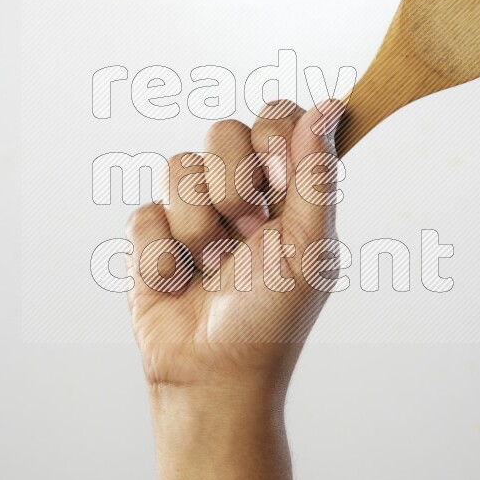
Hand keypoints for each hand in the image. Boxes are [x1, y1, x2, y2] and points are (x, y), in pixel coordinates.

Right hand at [126, 99, 343, 391]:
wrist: (215, 374)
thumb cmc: (272, 319)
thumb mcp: (310, 245)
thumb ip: (317, 172)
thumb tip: (332, 104)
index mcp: (286, 188)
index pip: (277, 117)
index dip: (273, 139)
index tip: (278, 180)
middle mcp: (240, 191)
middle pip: (224, 131)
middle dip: (235, 190)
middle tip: (248, 236)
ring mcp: (193, 210)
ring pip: (180, 167)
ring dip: (199, 229)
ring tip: (212, 268)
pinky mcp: (152, 236)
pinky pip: (146, 212)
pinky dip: (165, 257)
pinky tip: (179, 284)